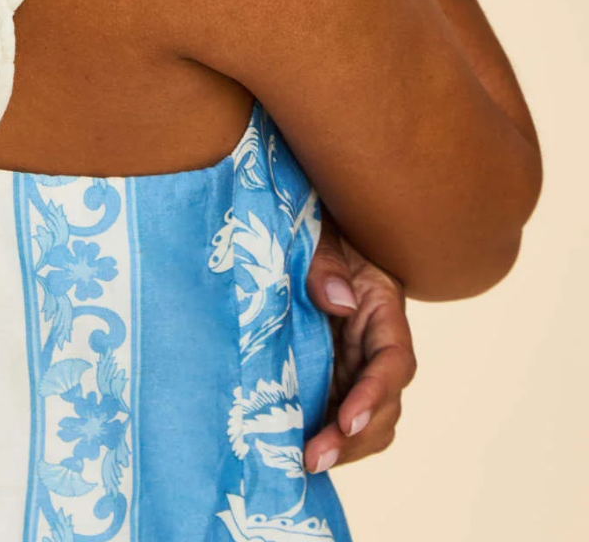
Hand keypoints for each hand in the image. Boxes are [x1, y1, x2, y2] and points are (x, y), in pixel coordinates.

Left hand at [303, 207, 416, 472]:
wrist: (289, 220)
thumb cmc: (310, 220)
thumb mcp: (319, 230)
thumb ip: (326, 260)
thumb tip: (339, 301)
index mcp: (381, 307)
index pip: (393, 361)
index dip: (374, 394)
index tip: (345, 420)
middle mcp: (372, 343)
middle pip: (384, 404)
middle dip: (353, 437)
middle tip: (312, 457)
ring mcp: (351, 362)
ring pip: (363, 419)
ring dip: (340, 446)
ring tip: (302, 462)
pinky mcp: (327, 372)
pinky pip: (332, 411)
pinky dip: (321, 434)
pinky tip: (291, 448)